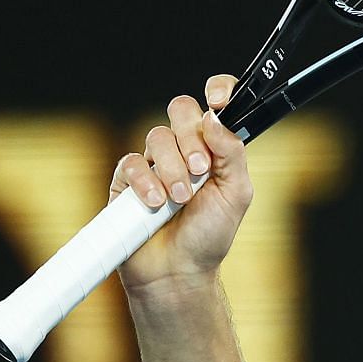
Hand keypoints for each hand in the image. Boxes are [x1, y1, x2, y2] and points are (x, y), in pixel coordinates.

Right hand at [113, 75, 254, 295]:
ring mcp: (154, 162)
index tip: (219, 99)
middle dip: (191, 139)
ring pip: (157, 137)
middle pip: (181, 112)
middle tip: (200, 170)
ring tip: (179, 198)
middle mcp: (185, 149)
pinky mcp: (126, 180)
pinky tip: (155, 203)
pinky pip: (131, 162)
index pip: (216, 104)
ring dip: (172, 168)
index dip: (219, 90)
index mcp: (215, 148)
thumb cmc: (209, 235)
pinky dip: (145, 181)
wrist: (177, 271)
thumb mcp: (235, 194)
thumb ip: (232, 154)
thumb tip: (216, 118)